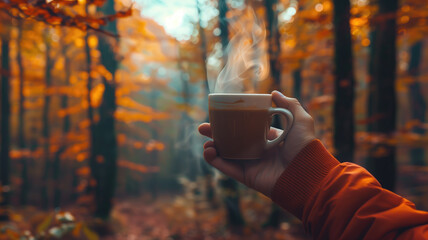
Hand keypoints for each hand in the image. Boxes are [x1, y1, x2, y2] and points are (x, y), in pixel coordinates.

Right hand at [198, 91, 315, 197]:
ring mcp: (251, 164)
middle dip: (215, 134)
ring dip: (212, 147)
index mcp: (267, 138)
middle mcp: (257, 150)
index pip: (245, 128)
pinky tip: (208, 151)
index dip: (231, 122)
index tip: (219, 115)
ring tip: (207, 142)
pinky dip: (214, 161)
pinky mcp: (246, 176)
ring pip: (226, 155)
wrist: (306, 173)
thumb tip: (274, 92)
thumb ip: (289, 105)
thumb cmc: (305, 146)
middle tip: (202, 128)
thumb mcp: (300, 119)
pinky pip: (226, 168)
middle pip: (231, 140)